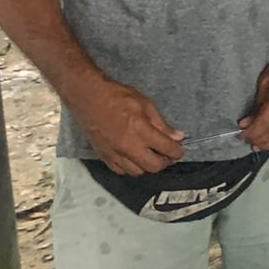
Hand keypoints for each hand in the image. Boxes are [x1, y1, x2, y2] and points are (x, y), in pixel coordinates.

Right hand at [69, 78, 185, 175]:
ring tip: (152, 156)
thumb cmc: (118, 96)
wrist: (88, 97)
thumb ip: (162, 124)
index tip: (180, 150)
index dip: (177, 151)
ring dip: (148, 166)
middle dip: (165, 162)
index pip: (166, 149)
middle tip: (168, 155)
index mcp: (140, 130)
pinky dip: (131, 167)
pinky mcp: (103, 156)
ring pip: (137, 172)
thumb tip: (178, 137)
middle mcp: (127, 146)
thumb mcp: (146, 104)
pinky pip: (121, 171)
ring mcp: (114, 153)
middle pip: (153, 166)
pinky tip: (135, 158)